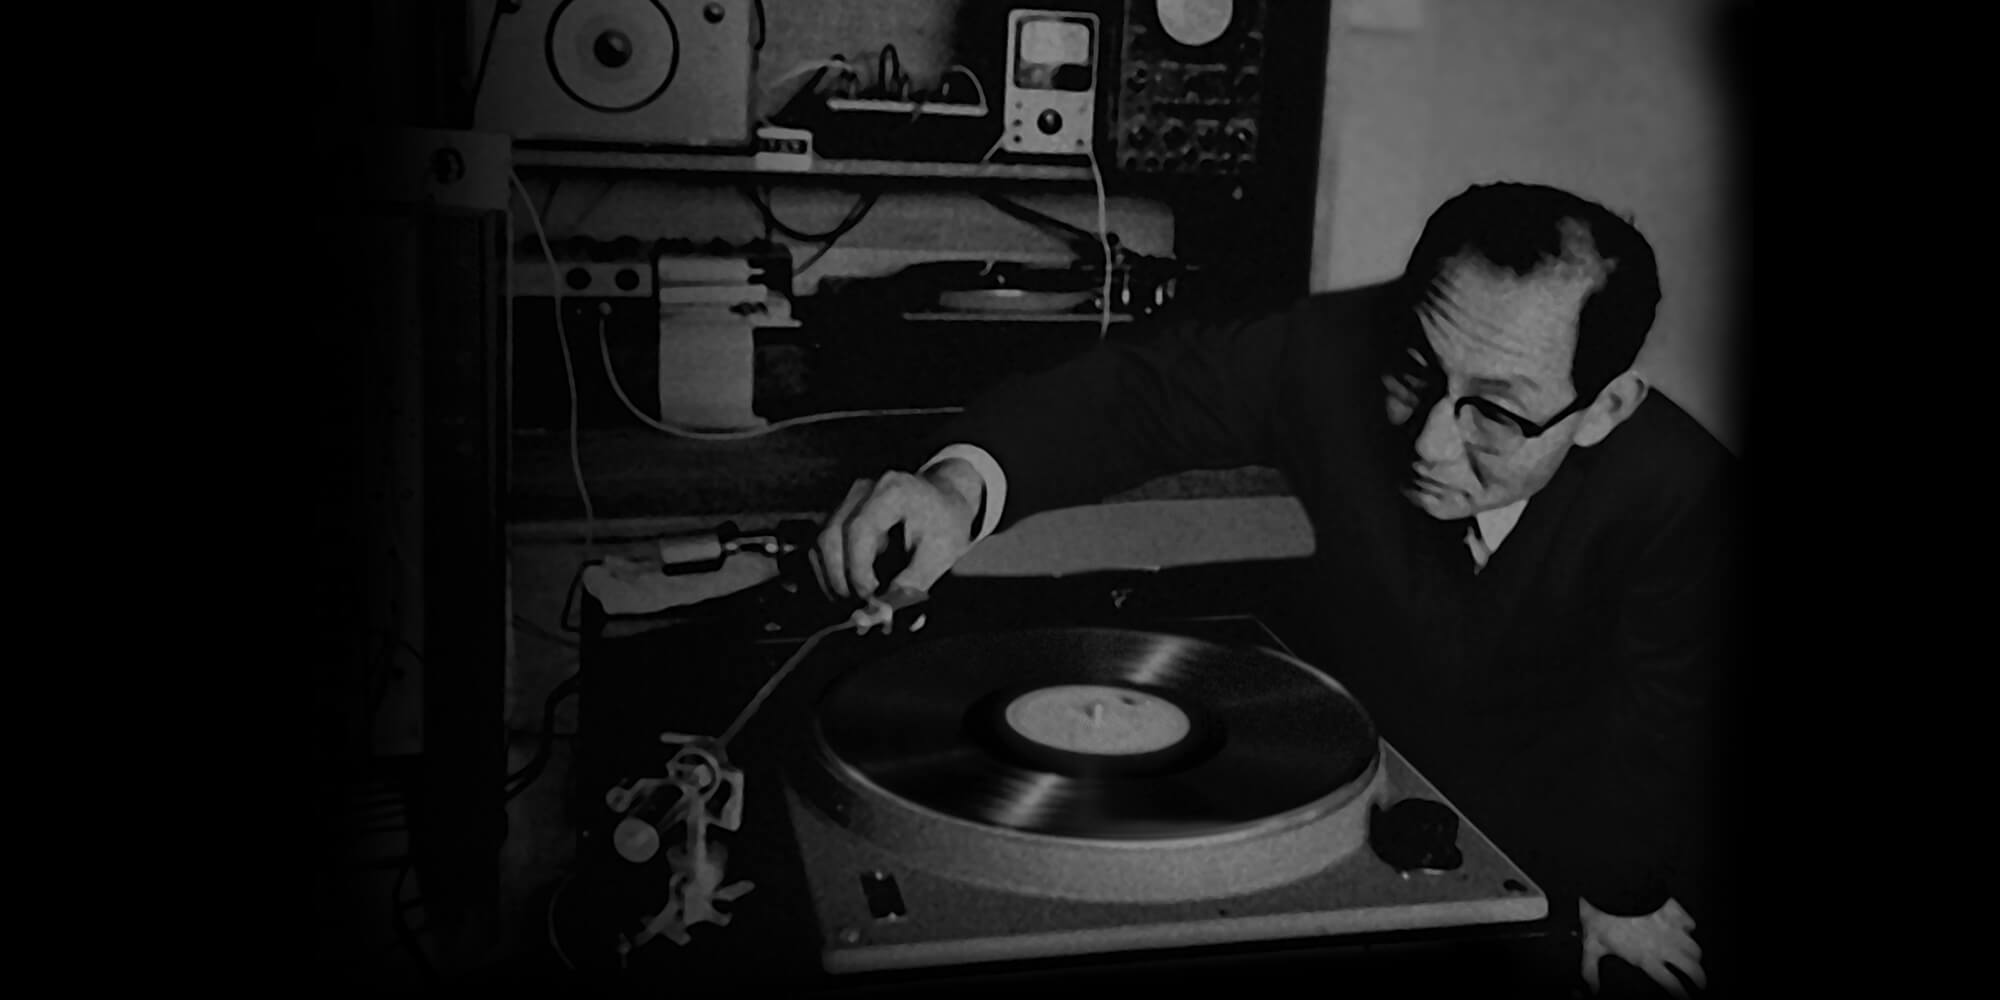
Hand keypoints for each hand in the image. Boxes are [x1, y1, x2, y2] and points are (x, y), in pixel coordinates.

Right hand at [815, 460, 982, 608]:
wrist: (944, 502)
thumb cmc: (945, 525)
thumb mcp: (940, 555)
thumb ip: (911, 584)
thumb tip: (882, 614)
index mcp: (893, 492)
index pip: (859, 530)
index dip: (858, 569)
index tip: (869, 598)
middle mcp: (863, 490)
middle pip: (830, 536)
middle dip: (840, 579)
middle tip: (859, 607)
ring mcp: (847, 500)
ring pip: (819, 544)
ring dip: (832, 579)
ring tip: (854, 603)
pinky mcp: (840, 514)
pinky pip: (822, 547)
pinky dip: (831, 573)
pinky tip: (849, 591)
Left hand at [1579, 897, 1705, 996]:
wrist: (1613, 887)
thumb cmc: (1602, 915)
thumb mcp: (1591, 945)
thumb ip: (1590, 969)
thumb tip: (1592, 987)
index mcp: (1646, 958)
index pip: (1671, 983)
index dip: (1681, 993)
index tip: (1686, 997)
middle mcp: (1664, 947)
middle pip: (1693, 969)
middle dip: (1699, 979)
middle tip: (1700, 982)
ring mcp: (1672, 929)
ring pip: (1695, 948)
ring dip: (1695, 956)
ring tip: (1694, 959)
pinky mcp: (1674, 911)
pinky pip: (1690, 924)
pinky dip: (1689, 929)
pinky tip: (1686, 930)